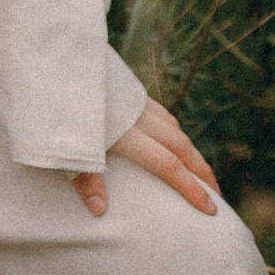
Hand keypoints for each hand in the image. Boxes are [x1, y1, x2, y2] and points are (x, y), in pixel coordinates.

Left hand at [73, 98, 219, 218]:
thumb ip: (85, 179)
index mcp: (126, 133)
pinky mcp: (130, 90)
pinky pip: (162, 113)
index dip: (191, 189)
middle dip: (202, 171)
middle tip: (217, 193)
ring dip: (191, 151)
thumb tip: (99, 211)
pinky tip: (175, 137)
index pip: (168, 166)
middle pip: (181, 147)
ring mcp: (137, 101)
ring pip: (174, 128)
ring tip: (199, 170)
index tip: (211, 208)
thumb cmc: (60, 108)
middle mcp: (138, 117)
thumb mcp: (67, 147)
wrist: (58, 63)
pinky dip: (175, 130)